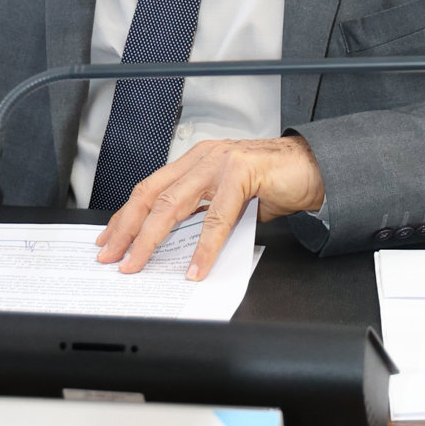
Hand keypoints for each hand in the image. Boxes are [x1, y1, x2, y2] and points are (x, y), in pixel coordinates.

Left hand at [96, 134, 324, 279]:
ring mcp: (220, 163)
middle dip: (127, 229)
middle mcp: (203, 157)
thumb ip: (205, 213)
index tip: (110, 240)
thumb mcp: (230, 198)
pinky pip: (216, 218)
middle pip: (152, 195)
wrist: (314, 168)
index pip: (150, 188)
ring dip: (151, 239)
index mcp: (196, 160)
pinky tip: (195, 268)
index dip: (126, 215)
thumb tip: (179, 245)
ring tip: (139, 263)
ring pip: (174, 204)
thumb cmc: (275, 182)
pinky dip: (203, 248)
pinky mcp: (242, 173)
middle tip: (112, 256)